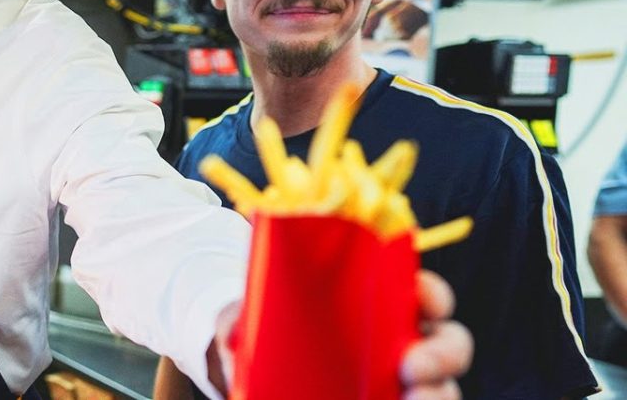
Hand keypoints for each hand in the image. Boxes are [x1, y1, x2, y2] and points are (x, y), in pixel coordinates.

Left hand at [206, 271, 471, 398]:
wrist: (259, 369)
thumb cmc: (265, 331)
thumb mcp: (251, 320)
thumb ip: (241, 322)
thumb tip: (233, 336)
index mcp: (381, 302)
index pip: (424, 292)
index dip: (432, 293)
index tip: (422, 298)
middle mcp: (404, 341)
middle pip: (449, 344)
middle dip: (442, 355)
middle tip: (412, 367)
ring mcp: (405, 382)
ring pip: (443, 389)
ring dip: (438, 395)